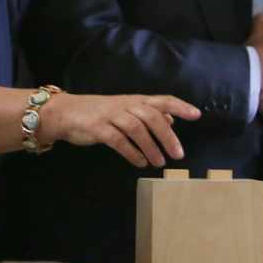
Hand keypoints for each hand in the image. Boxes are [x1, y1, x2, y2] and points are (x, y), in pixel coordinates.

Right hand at [42, 92, 200, 167]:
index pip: (162, 100)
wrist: (65, 113)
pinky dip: (132, 153)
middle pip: (151, 116)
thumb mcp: (125, 110)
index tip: (197, 115)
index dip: (180, 106)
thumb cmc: (99, 112)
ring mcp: (111, 116)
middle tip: (178, 155)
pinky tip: (140, 163)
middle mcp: (125, 105)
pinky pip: (118, 140)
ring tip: (159, 163)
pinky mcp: (98, 128)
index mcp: (135, 100)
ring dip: (151, 147)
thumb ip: (148, 113)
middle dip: (167, 136)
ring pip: (136, 129)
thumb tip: (172, 119)